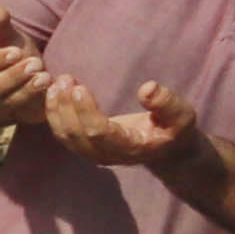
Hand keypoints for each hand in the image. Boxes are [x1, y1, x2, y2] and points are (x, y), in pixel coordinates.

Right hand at [0, 0, 53, 130]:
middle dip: (14, 76)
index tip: (16, 52)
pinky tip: (52, 90)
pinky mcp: (18, 117)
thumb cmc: (13, 53)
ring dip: (28, 90)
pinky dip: (39, 103)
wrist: (28, 75)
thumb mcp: (6, 38)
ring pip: (9, 102)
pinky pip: (26, 114)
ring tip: (45, 77)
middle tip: (35, 63)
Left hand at [40, 74, 205, 172]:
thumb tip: (147, 88)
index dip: (86, 111)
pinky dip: (54, 113)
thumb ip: (167, 103)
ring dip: (56, 109)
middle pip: (76, 135)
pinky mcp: (86, 147)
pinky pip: (62, 133)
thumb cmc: (175, 129)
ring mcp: (94, 153)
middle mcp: (108, 155)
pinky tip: (53, 92)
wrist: (167, 150)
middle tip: (64, 78)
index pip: (99, 133)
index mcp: (130, 147)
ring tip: (57, 82)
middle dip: (66, 106)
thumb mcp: (181, 115)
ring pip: (65, 136)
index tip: (79, 88)